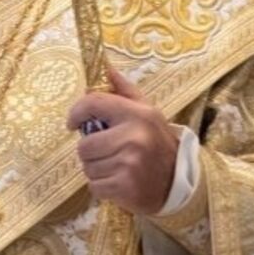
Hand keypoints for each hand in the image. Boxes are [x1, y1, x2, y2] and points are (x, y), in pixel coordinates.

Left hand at [67, 65, 178, 215]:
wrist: (181, 182)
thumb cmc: (156, 143)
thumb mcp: (146, 112)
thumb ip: (123, 90)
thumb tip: (105, 67)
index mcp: (137, 114)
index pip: (93, 103)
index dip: (76, 113)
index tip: (73, 123)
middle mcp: (134, 137)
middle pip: (84, 144)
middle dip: (91, 151)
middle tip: (108, 152)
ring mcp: (129, 163)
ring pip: (87, 166)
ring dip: (97, 169)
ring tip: (117, 166)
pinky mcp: (125, 186)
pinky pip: (94, 185)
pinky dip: (102, 186)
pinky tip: (119, 182)